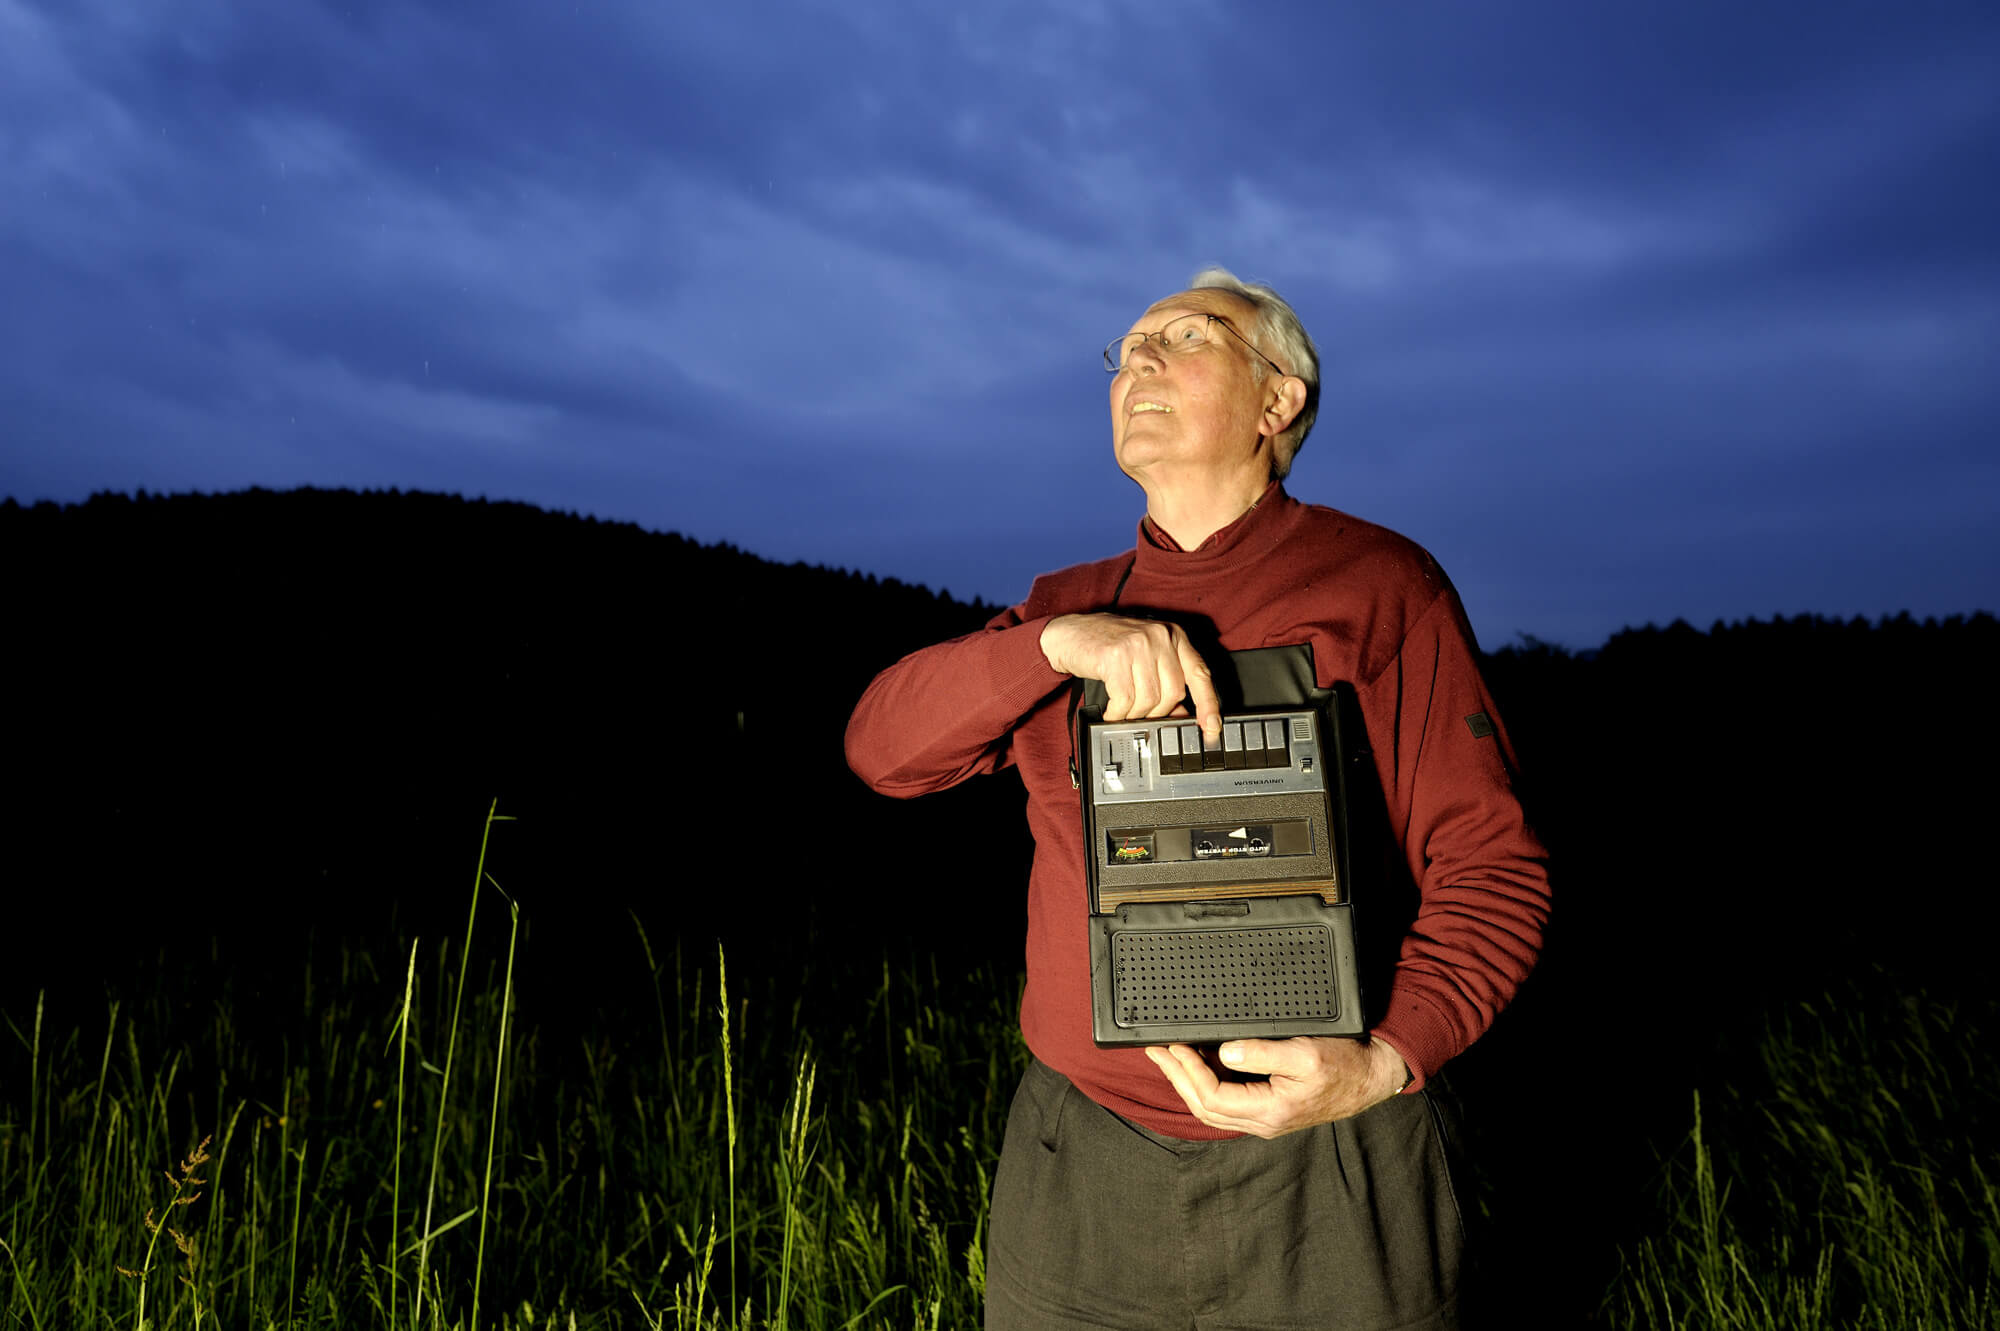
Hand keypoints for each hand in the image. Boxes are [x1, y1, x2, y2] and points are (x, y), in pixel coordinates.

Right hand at [1039, 614, 1221, 738]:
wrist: (1069, 633)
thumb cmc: (1108, 645)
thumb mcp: (1144, 659)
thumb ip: (1166, 681)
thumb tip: (1182, 714)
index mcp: (1173, 636)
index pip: (1200, 674)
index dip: (1208, 704)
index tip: (1211, 726)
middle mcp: (1159, 637)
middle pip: (1173, 693)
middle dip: (1157, 713)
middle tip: (1141, 716)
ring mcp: (1138, 645)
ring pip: (1149, 699)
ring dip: (1134, 714)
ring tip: (1122, 711)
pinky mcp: (1115, 657)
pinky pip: (1124, 699)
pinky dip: (1117, 713)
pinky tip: (1110, 711)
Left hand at [1144, 1036, 1408, 1137]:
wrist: (1370, 1077)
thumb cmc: (1344, 1065)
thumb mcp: (1305, 1053)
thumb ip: (1263, 1054)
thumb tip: (1224, 1053)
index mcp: (1270, 1110)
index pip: (1212, 1097)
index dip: (1187, 1072)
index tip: (1174, 1047)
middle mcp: (1263, 1121)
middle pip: (1204, 1106)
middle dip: (1176, 1078)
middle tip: (1156, 1052)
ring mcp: (1265, 1117)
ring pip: (1212, 1108)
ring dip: (1186, 1082)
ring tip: (1168, 1058)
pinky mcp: (1269, 1108)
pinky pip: (1227, 1102)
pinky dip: (1205, 1084)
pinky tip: (1196, 1066)